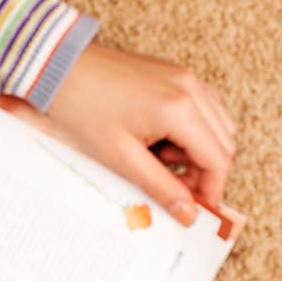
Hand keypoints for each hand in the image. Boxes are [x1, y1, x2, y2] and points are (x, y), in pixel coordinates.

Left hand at [0, 43, 235, 225]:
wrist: (57, 67)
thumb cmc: (81, 107)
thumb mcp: (120, 155)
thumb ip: (159, 186)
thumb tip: (188, 213)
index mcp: (180, 109)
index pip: (218, 159)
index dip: (211, 189)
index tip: (195, 208)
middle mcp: (191, 87)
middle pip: (224, 142)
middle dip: (204, 170)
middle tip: (170, 185)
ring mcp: (184, 76)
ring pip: (217, 124)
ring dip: (197, 149)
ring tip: (156, 157)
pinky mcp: (173, 72)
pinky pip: (201, 106)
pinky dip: (190, 128)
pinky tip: (157, 137)